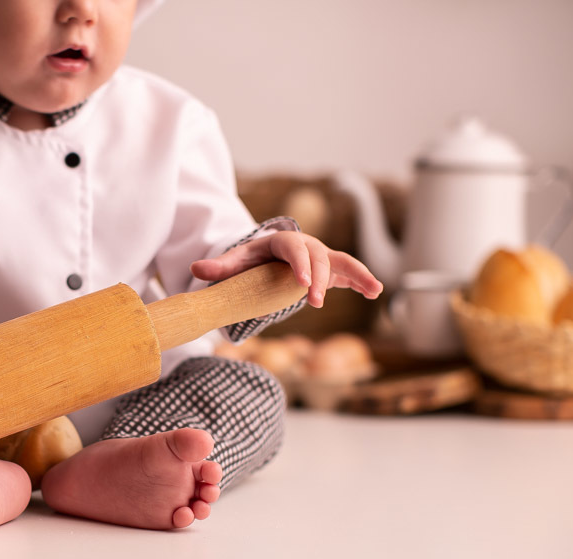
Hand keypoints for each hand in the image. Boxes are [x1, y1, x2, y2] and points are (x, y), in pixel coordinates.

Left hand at [190, 230, 382, 307]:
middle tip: (315, 302)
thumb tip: (196, 269)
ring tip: (372, 289)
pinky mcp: (331, 269)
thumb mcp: (235, 262)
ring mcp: (321, 257)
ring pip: (342, 262)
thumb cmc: (251, 260)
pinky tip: (376, 292)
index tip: (302, 283)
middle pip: (318, 259)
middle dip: (320, 279)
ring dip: (357, 275)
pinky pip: (350, 272)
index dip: (299, 265)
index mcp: (282, 242)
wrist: (268, 257)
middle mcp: (306, 246)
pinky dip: (363, 280)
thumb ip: (219, 267)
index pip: (293, 250)